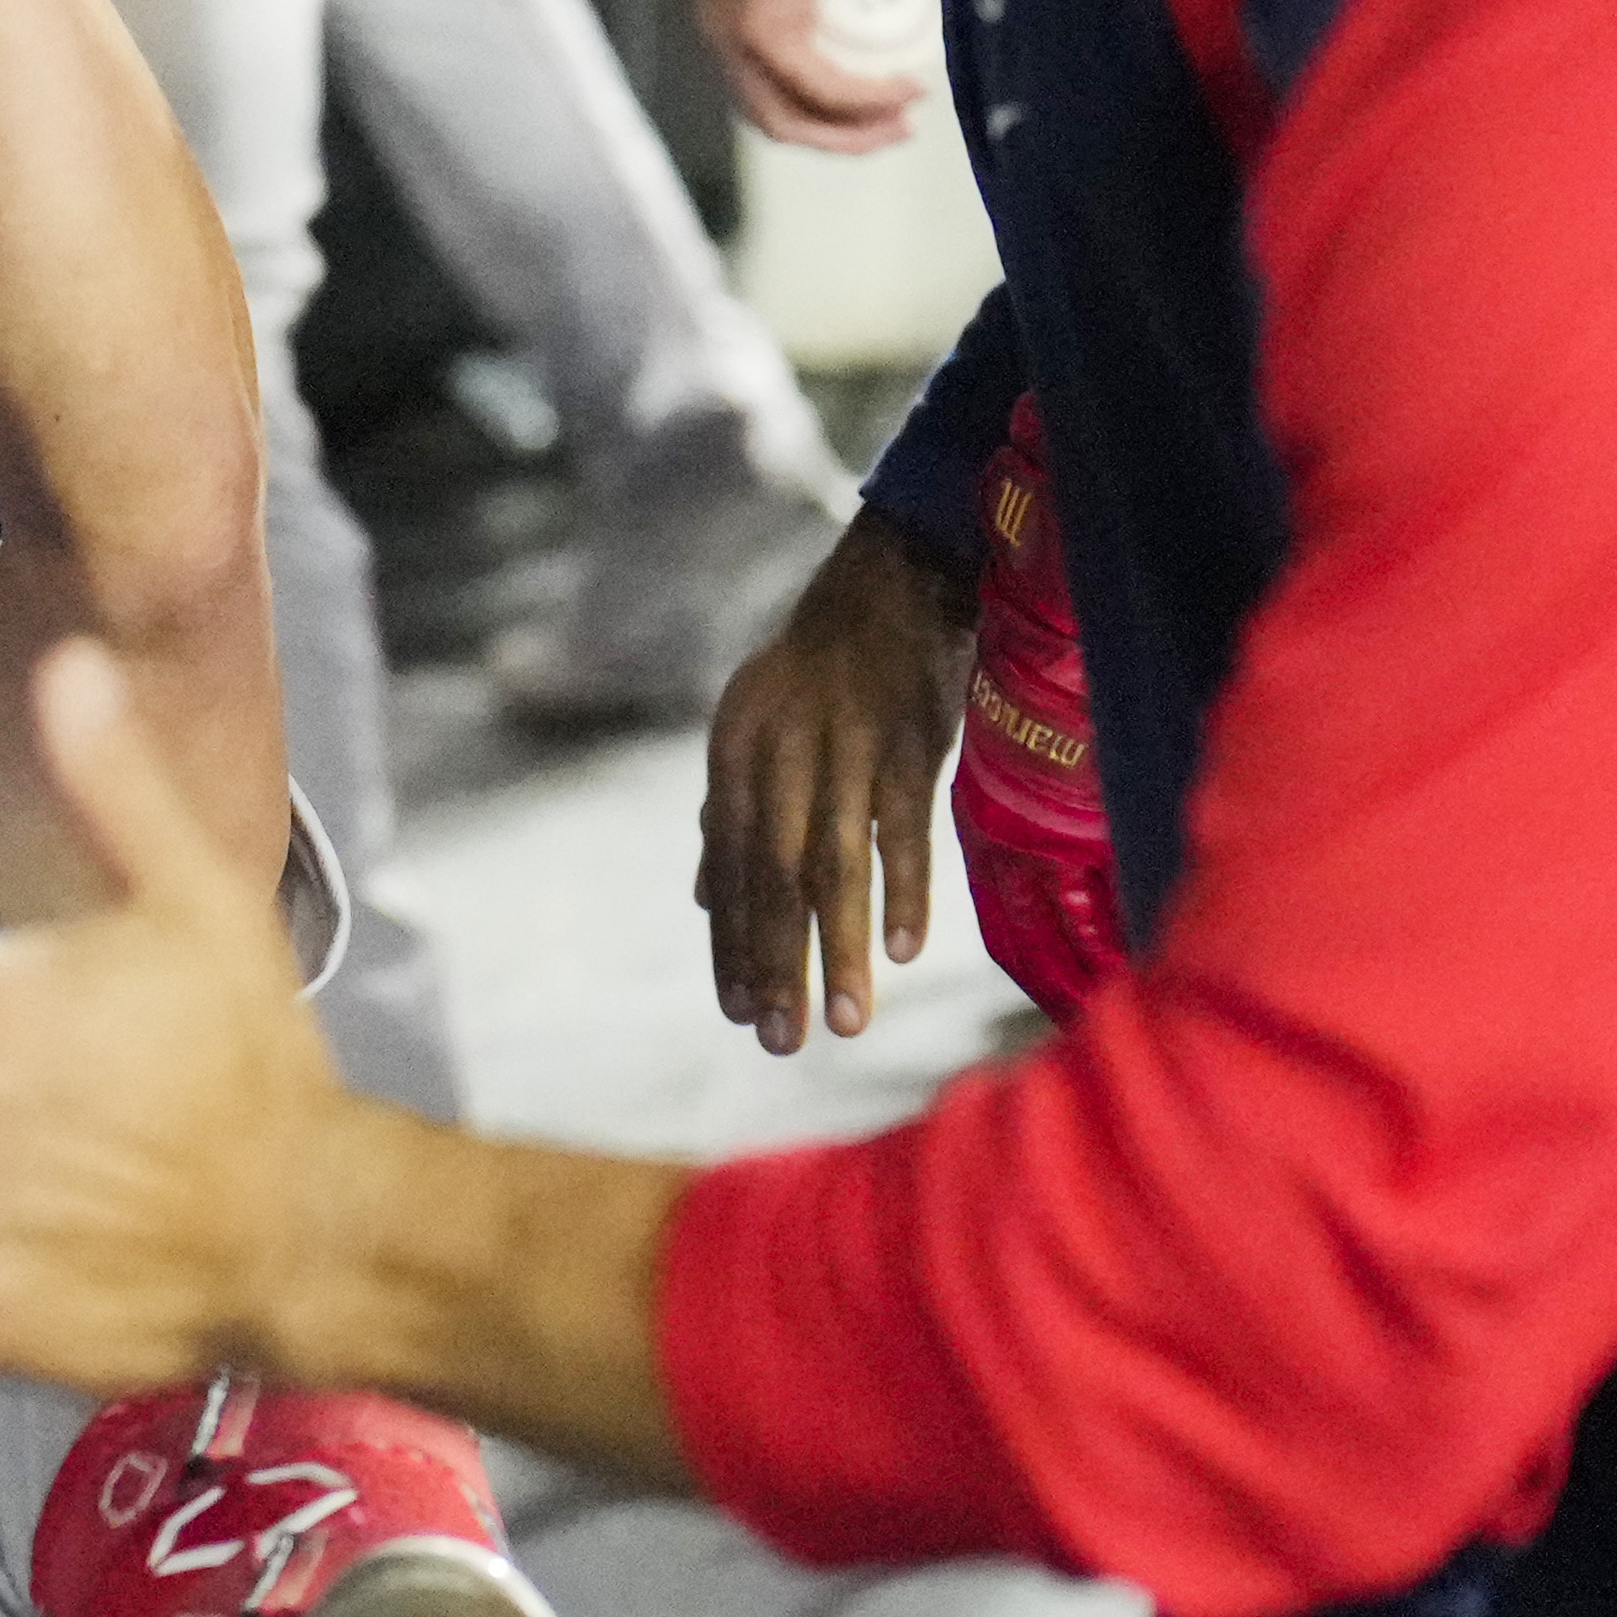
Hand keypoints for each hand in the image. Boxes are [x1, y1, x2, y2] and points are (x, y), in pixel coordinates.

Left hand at [698, 506, 971, 1050]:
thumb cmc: (820, 665)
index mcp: (736, 754)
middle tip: (780, 1040)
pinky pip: (902, 828)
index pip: (730, 869)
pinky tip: (904, 950)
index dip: (733, 942)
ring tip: (844, 1020)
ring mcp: (844, 747)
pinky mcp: (908, 741)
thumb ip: (732, 815)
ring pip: (835, 865)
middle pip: (774, 878)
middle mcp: (779, 753)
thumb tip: (708, 899)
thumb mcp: (757, 729)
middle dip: (775, 963)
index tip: (737, 1011)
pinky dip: (904, 889)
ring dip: (836, 947)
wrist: (890, 577)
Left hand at [704, 0, 937, 152]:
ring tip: (904, 118)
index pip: (767, 101)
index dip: (821, 123)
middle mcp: (723, 43)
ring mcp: (737, 40)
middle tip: (898, 130)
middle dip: (843, 137)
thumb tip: (875, 9)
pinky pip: (820, 82)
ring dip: (856, 127)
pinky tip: (902, 90)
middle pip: (778, 121)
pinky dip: (864, 95)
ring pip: (795, 113)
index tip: (875, 119)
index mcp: (729, 29)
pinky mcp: (764, 32)